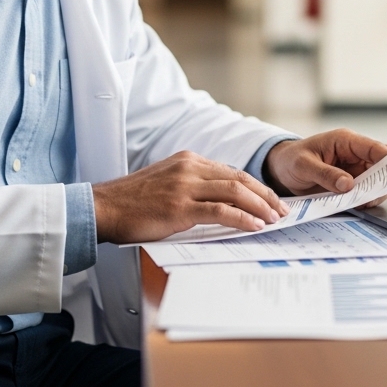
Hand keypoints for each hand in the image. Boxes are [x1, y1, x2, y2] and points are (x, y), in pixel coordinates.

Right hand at [92, 151, 289, 243]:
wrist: (104, 207)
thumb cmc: (134, 201)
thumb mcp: (167, 183)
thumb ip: (193, 185)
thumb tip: (223, 202)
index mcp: (189, 160)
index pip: (233, 171)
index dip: (257, 187)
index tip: (272, 200)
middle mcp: (190, 168)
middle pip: (240, 179)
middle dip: (265, 196)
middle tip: (282, 211)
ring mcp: (185, 186)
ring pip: (234, 191)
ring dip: (260, 207)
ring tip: (274, 220)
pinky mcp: (179, 207)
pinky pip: (220, 211)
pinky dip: (242, 218)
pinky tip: (255, 226)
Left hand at [263, 129, 386, 208]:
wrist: (281, 170)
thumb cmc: (291, 160)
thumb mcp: (304, 166)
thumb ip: (326, 174)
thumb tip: (349, 184)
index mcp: (345, 141)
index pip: (373, 148)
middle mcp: (354, 154)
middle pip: (382, 163)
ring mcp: (354, 169)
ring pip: (378, 178)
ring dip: (378, 190)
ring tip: (370, 202)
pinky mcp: (351, 183)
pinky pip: (367, 190)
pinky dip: (369, 198)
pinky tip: (364, 205)